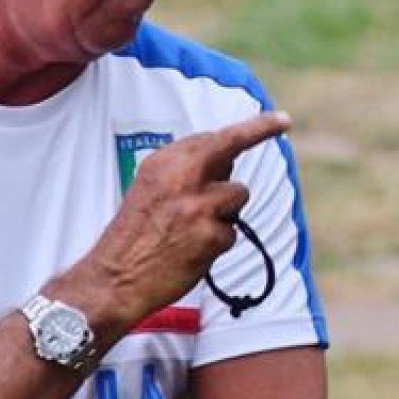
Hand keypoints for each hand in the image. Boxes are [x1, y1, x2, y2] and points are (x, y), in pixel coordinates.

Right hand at [52, 111, 292, 335]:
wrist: (114, 279)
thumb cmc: (134, 237)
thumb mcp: (149, 190)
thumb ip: (184, 172)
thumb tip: (226, 161)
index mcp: (163, 164)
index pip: (210, 137)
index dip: (246, 128)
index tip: (275, 119)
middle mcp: (181, 177)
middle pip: (231, 145)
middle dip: (261, 129)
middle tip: (284, 121)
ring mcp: (198, 205)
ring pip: (238, 194)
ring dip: (227, 211)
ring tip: (194, 230)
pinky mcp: (210, 234)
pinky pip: (232, 233)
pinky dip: (217, 244)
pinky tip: (192, 252)